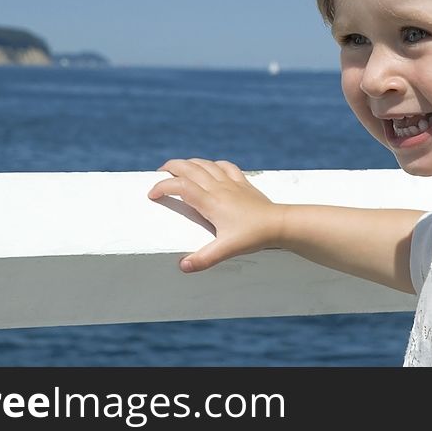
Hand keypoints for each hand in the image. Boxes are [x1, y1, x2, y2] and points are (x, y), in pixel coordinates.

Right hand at [147, 158, 284, 272]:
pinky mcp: (243, 183)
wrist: (280, 224)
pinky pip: (225, 166)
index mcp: (211, 202)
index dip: (163, 187)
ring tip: (179, 169)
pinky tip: (210, 168)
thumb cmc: (253, 236)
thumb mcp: (226, 250)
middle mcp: (218, 188)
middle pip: (189, 168)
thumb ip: (204, 258)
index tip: (152, 195)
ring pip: (205, 164)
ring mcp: (231, 183)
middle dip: (171, 167)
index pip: (181, 187)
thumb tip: (183, 267)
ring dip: (189, 163)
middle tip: (159, 173)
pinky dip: (213, 164)